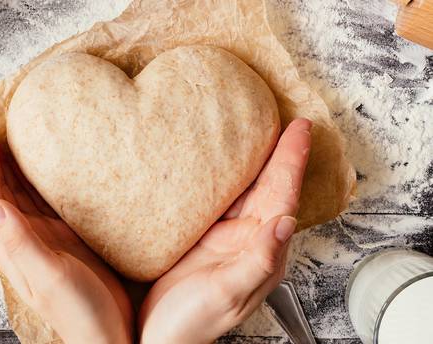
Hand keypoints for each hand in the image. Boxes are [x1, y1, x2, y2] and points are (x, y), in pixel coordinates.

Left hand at [0, 117, 132, 343]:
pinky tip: (43, 167)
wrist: (108, 332)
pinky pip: (46, 200)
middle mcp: (24, 238)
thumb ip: (21, 243)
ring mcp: (45, 237)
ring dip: (11, 163)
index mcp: (14, 246)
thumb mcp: (49, 277)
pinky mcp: (67, 237)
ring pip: (21, 191)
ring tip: (9, 134)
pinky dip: (38, 180)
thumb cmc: (80, 311)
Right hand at [139, 119, 311, 343]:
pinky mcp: (205, 234)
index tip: (301, 132)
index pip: (283, 199)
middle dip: (283, 155)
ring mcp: (228, 236)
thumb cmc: (193, 322)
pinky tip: (227, 162)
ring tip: (265, 132)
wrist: (160, 334)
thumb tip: (285, 225)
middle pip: (271, 188)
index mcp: (262, 253)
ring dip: (261, 161)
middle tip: (293, 124)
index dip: (292, 164)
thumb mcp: (227, 294)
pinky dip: (230, 177)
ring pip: (250, 190)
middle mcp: (250, 240)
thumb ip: (258, 262)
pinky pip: (223, 198)